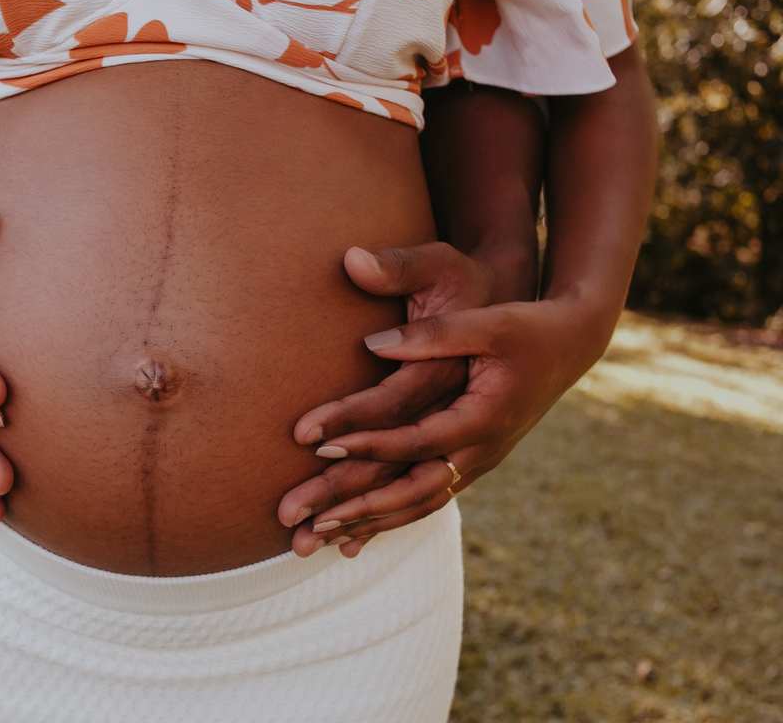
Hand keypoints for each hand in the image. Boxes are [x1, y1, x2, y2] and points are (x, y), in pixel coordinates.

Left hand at [289, 290, 606, 557]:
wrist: (569, 345)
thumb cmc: (526, 327)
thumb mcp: (486, 323)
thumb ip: (432, 334)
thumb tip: (372, 343)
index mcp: (484, 418)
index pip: (416, 439)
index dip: (368, 442)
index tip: (318, 443)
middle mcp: (479, 452)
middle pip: (409, 491)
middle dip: (352, 507)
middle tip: (296, 518)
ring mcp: (474, 464)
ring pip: (414, 506)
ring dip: (362, 525)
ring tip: (309, 541)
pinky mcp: (465, 464)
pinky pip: (421, 502)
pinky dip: (385, 522)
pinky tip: (348, 543)